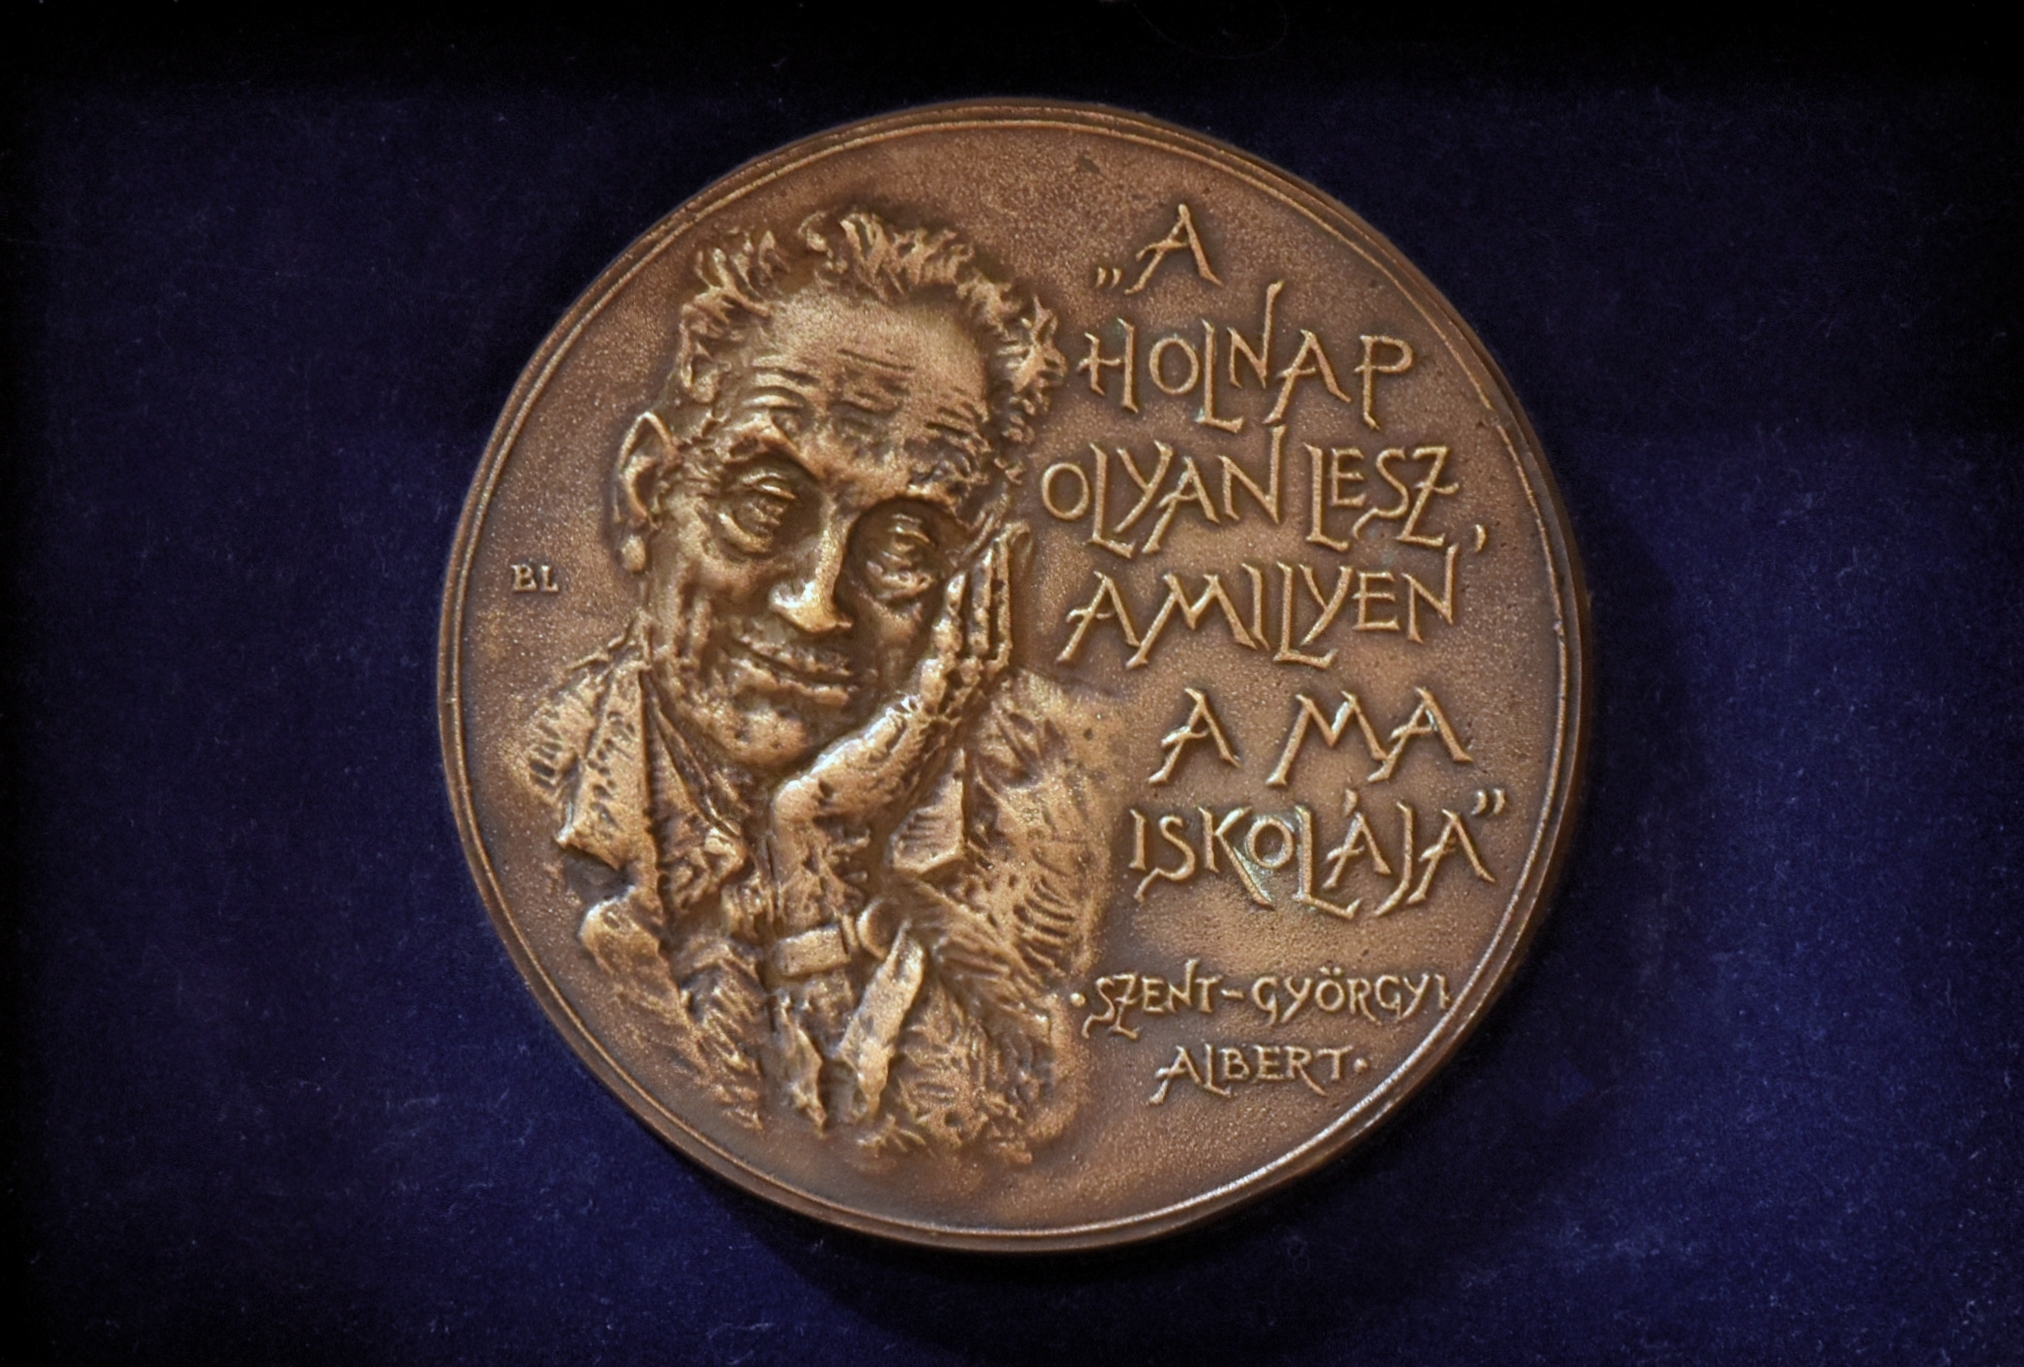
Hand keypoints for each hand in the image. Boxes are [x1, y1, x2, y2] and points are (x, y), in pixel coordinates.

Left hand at [766, 525, 1022, 927]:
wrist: (817, 837)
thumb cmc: (826, 794)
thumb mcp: (855, 730)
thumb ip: (872, 696)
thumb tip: (854, 643)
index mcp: (939, 714)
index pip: (981, 647)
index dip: (995, 598)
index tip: (999, 550)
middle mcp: (948, 718)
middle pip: (993, 641)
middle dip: (1003, 585)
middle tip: (1015, 532)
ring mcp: (937, 722)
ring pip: (978, 648)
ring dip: (988, 593)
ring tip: (997, 545)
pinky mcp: (917, 724)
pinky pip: (949, 663)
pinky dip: (960, 621)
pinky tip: (960, 585)